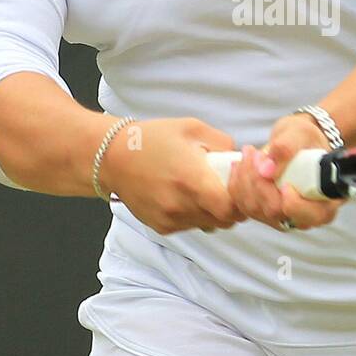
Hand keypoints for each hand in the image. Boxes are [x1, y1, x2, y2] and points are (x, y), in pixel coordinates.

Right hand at [103, 117, 248, 235]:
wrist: (112, 157)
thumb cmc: (153, 138)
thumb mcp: (193, 128)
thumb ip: (223, 144)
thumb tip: (241, 160)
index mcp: (192, 180)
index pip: (232, 208)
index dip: (242, 201)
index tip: (240, 187)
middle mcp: (181, 205)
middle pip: (224, 221)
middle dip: (232, 208)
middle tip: (226, 189)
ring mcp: (170, 219)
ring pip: (208, 225)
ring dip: (212, 212)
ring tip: (201, 190)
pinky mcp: (160, 226)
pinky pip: (189, 226)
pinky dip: (194, 215)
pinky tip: (183, 196)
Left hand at [226, 113, 343, 231]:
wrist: (296, 141)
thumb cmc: (305, 138)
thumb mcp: (301, 134)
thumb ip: (287, 148)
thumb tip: (266, 169)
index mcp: (326, 200)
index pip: (311, 215)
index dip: (294, 204)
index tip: (284, 184)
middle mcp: (304, 216)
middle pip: (275, 213)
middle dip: (259, 183)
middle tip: (258, 154)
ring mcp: (282, 217)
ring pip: (254, 209)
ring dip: (245, 179)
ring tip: (250, 153)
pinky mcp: (262, 212)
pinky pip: (241, 205)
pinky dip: (236, 183)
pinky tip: (241, 164)